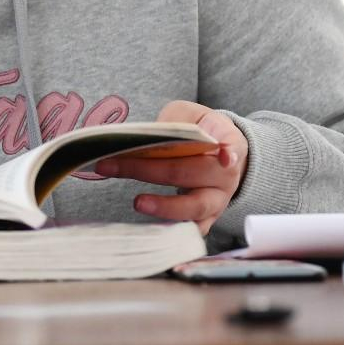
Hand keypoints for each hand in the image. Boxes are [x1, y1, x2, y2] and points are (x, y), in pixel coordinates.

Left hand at [94, 100, 248, 233]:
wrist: (218, 153)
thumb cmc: (198, 130)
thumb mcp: (187, 115)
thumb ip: (172, 124)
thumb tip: (142, 138)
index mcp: (226, 141)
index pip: (232, 144)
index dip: (229, 151)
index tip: (224, 155)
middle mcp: (227, 173)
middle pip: (191, 172)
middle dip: (148, 169)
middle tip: (111, 165)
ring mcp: (219, 199)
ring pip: (196, 207)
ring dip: (165, 206)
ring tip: (138, 202)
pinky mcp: (208, 218)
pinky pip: (192, 228)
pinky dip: (173, 229)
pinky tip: (151, 230)